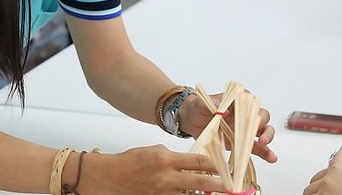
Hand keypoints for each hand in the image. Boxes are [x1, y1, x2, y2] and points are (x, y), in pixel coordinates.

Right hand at [80, 145, 227, 193]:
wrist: (108, 177)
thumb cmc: (130, 161)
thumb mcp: (154, 151)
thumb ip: (174, 157)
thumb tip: (193, 162)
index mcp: (166, 159)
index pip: (198, 161)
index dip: (216, 165)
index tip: (228, 168)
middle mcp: (166, 178)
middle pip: (200, 183)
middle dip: (219, 185)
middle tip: (233, 187)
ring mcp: (162, 193)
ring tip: (217, 194)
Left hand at [178, 92, 277, 163]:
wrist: (191, 120)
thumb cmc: (199, 107)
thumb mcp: (202, 103)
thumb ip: (214, 105)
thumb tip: (226, 112)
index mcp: (238, 99)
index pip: (251, 102)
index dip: (253, 111)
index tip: (251, 120)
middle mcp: (245, 112)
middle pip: (262, 116)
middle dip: (263, 127)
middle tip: (260, 138)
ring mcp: (245, 127)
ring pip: (264, 131)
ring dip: (267, 139)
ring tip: (268, 151)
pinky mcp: (243, 141)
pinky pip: (256, 146)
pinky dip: (264, 152)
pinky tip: (271, 158)